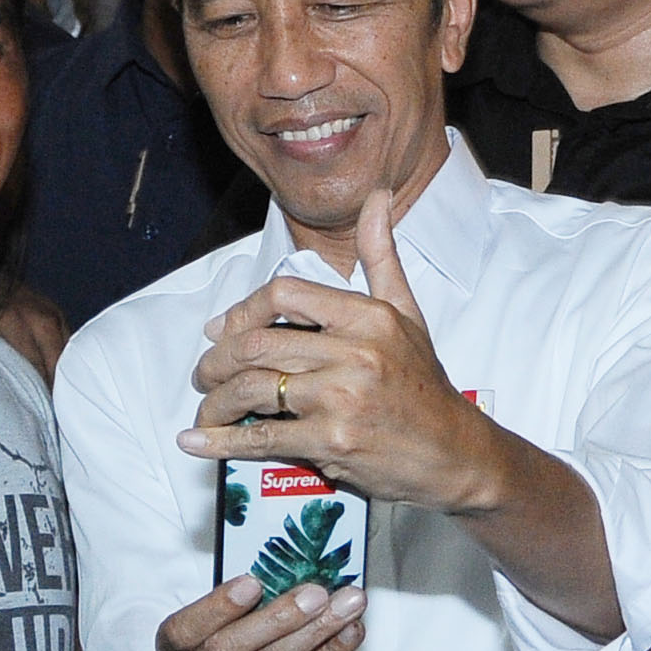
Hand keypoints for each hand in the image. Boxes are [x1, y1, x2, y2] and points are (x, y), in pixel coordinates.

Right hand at [159, 575, 365, 650]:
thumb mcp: (212, 642)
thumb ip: (240, 613)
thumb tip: (292, 574)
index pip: (182, 631)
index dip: (216, 607)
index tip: (252, 582)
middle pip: (228, 649)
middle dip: (276, 618)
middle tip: (314, 594)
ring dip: (313, 632)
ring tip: (345, 606)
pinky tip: (350, 632)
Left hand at [179, 188, 496, 512]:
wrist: (454, 453)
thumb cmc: (424, 385)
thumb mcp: (408, 313)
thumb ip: (382, 257)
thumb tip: (377, 197)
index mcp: (367, 317)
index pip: (284, 294)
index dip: (242, 311)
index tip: (222, 331)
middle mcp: (354, 353)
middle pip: (258, 344)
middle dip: (218, 363)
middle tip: (204, 375)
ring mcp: (341, 399)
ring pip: (254, 389)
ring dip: (216, 403)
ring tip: (207, 410)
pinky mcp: (331, 442)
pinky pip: (263, 437)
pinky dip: (222, 442)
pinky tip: (197, 442)